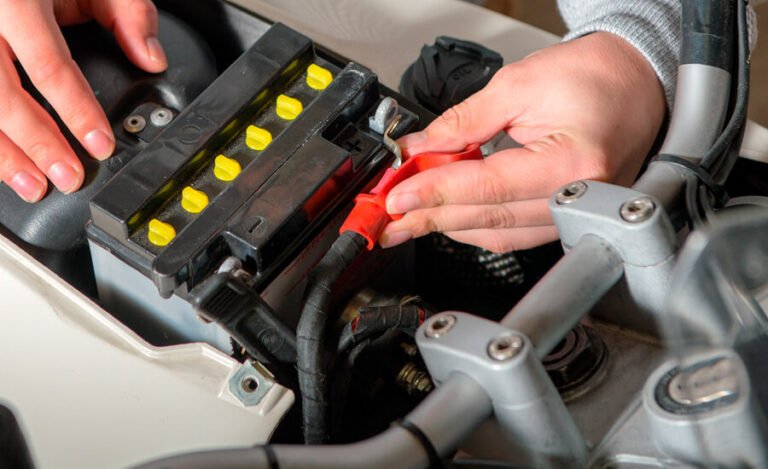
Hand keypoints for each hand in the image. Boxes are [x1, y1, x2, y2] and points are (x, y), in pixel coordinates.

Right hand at [0, 0, 166, 201]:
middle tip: (68, 177)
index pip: (49, 65)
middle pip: (3, 95)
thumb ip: (127, 12)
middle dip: (38, 143)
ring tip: (31, 185)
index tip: (99, 144)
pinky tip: (4, 163)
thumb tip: (151, 58)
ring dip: (2, 153)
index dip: (76, 111)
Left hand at [380, 32, 664, 252]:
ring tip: (409, 218)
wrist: (636, 82)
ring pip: (498, 234)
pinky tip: (447, 215)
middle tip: (389, 219)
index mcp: (573, 164)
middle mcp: (578, 199)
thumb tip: (420, 148)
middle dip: (431, 217)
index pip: (488, 188)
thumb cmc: (596, 77)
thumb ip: (464, 122)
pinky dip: (475, 224)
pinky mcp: (566, 216)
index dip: (436, 193)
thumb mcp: (519, 84)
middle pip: (488, 218)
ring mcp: (574, 213)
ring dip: (449, 225)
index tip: (398, 196)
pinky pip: (514, 233)